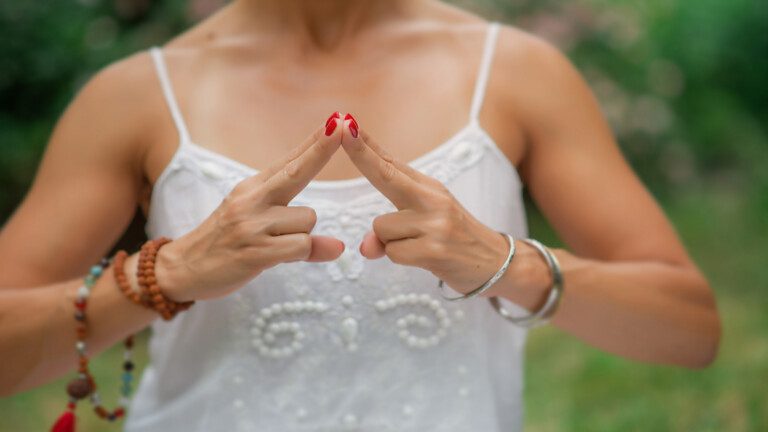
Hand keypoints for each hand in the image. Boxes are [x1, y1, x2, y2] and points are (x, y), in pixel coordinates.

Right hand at [156, 115, 345, 300]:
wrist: (182, 269)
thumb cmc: (225, 245)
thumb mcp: (257, 227)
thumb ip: (298, 233)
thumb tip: (339, 247)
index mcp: (252, 188)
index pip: (289, 161)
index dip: (314, 143)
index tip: (336, 121)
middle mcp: (251, 200)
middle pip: (297, 171)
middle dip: (321, 150)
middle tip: (343, 126)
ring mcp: (252, 224)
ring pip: (308, 220)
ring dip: (302, 236)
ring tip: (273, 245)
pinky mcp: (255, 251)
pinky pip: (301, 246)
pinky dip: (301, 254)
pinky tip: (276, 257)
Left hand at [339, 115, 510, 293]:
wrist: (495, 262)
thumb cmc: (452, 239)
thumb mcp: (425, 221)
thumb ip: (388, 230)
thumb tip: (365, 248)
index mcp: (428, 187)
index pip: (390, 162)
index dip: (366, 144)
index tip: (346, 122)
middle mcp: (433, 199)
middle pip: (385, 175)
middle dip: (361, 154)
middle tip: (341, 128)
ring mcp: (435, 224)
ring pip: (381, 228)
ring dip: (391, 242)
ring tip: (420, 245)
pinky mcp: (435, 250)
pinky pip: (392, 253)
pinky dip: (400, 258)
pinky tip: (424, 257)